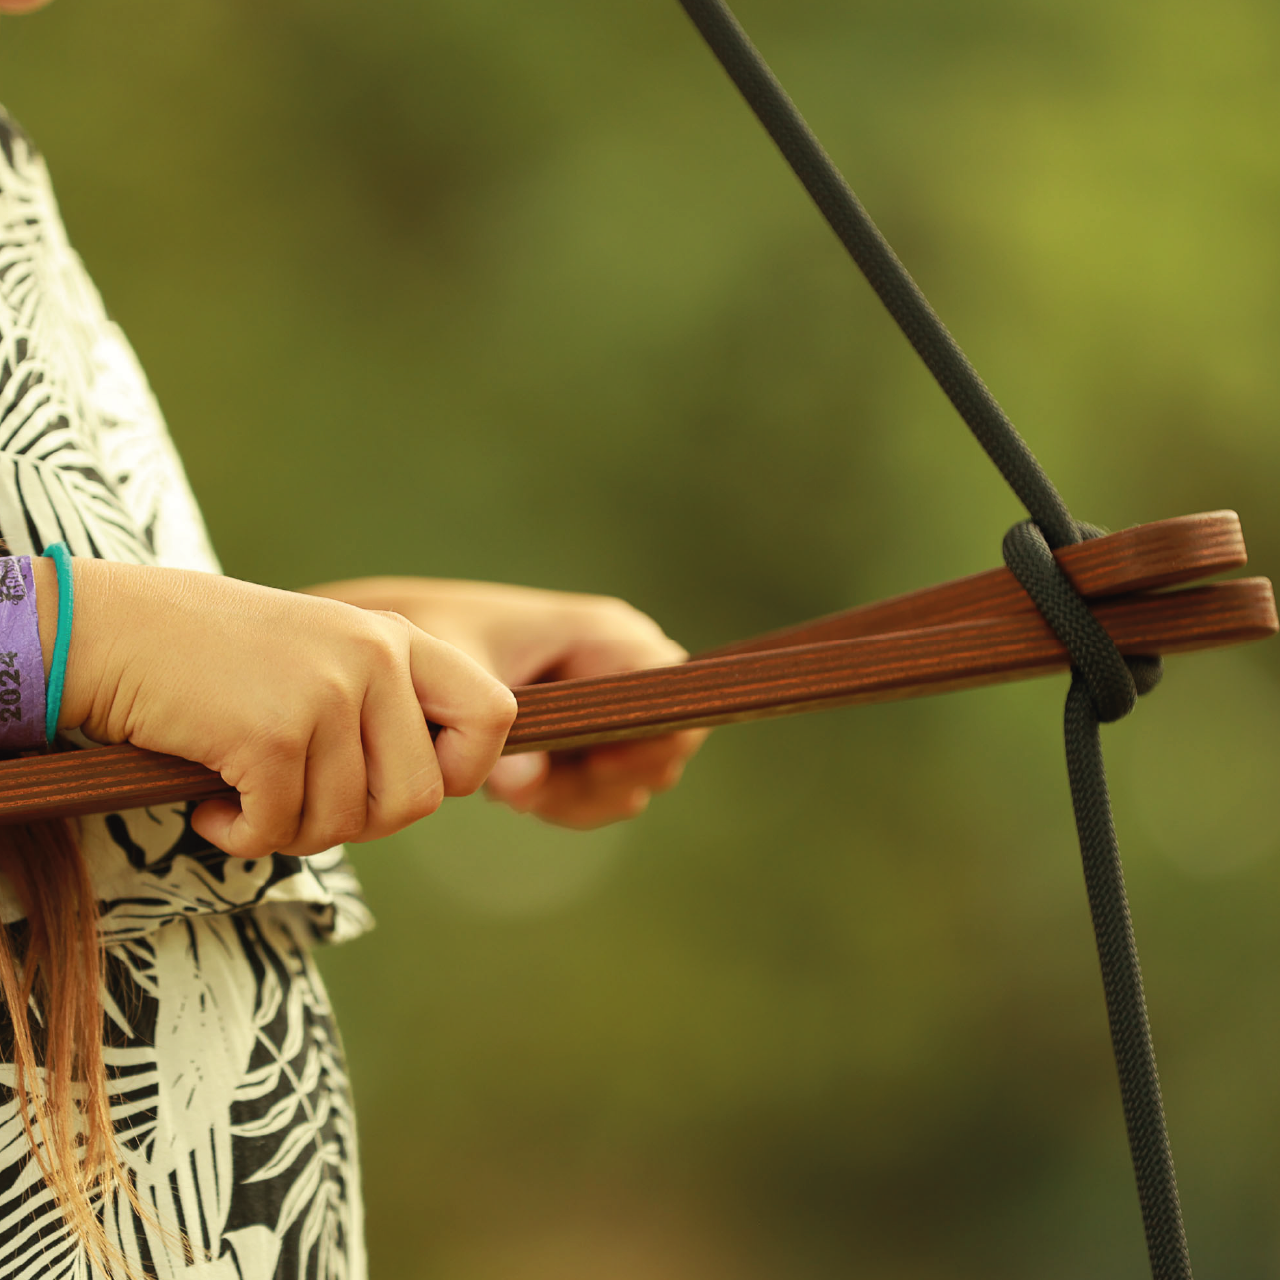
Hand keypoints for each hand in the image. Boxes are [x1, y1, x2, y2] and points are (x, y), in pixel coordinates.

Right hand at [41, 559, 515, 858]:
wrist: (110, 629)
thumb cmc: (216, 661)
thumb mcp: (324, 657)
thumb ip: (385, 708)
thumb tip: (434, 793)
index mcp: (397, 639)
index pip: (496, 715)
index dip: (462, 770)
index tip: (398, 777)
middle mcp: (375, 658)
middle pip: (418, 799)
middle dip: (359, 823)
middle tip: (299, 801)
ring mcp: (327, 692)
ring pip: (344, 825)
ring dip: (288, 831)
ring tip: (246, 794)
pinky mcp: (272, 733)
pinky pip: (280, 830)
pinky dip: (241, 836)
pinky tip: (213, 805)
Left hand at [302, 577, 707, 827]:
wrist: (403, 644)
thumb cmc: (433, 637)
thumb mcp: (454, 675)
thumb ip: (487, 730)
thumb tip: (522, 790)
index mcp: (609, 633)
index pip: (675, 699)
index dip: (645, 746)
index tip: (583, 767)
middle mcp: (625, 667)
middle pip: (660, 752)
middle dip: (598, 784)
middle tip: (528, 791)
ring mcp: (613, 704)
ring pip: (632, 781)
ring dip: (576, 799)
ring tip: (513, 787)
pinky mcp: (591, 735)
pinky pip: (605, 789)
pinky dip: (565, 801)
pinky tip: (517, 788)